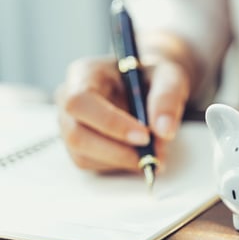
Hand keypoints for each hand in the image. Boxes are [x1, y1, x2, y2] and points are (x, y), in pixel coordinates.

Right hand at [56, 55, 189, 171]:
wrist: (150, 85)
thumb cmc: (153, 77)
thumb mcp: (168, 76)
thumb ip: (167, 98)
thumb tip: (164, 131)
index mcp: (85, 74)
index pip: (81, 101)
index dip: (110, 123)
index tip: (144, 137)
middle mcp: (68, 100)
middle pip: (77, 135)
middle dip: (117, 152)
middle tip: (154, 156)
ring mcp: (69, 125)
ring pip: (83, 156)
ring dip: (122, 161)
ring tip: (156, 153)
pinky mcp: (79, 146)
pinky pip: (93, 165)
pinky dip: (121, 165)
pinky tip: (142, 154)